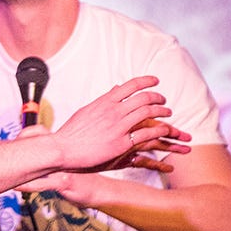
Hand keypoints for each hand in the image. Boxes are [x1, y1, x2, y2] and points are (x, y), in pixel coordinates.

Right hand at [50, 76, 185, 170]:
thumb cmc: (72, 131)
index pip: (130, 85)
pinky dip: (158, 129)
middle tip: (163, 100)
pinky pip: (146, 133)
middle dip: (157, 98)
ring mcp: (118, 127)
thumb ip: (104, 100)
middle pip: (143, 98)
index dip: (146, 81)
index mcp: (104, 102)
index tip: (155, 81)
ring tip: (167, 113)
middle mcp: (112, 111)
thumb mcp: (87, 110)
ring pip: (148, 113)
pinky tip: (164, 130)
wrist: (63, 148)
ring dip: (161, 112)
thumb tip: (115, 89)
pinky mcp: (121, 143)